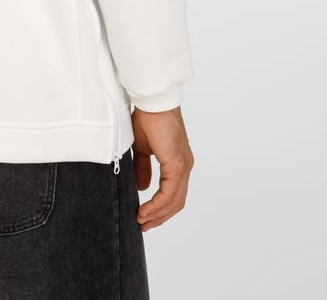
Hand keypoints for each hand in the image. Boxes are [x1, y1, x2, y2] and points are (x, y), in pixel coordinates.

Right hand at [130, 105, 193, 231]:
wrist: (152, 101)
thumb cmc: (148, 117)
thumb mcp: (142, 147)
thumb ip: (143, 168)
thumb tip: (144, 188)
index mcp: (178, 162)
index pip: (173, 193)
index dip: (160, 208)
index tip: (144, 216)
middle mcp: (185, 166)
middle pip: (176, 202)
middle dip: (160, 217)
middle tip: (143, 225)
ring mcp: (183, 166)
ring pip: (174, 200)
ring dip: (158, 214)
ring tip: (141, 220)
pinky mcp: (177, 164)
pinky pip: (169, 192)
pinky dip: (157, 204)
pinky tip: (145, 209)